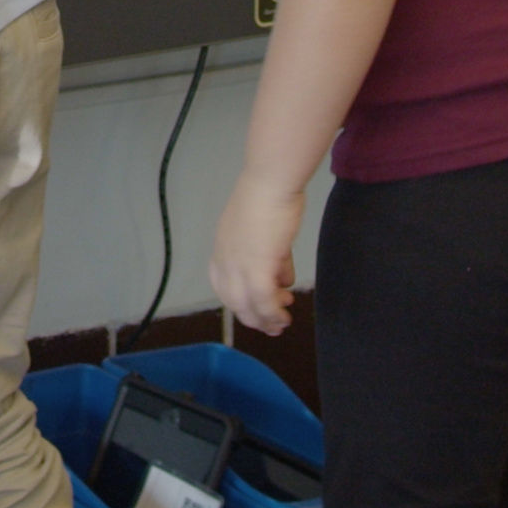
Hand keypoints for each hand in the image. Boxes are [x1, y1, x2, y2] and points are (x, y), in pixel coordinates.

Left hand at [206, 170, 307, 335]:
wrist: (270, 183)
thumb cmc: (270, 197)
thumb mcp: (266, 232)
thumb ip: (273, 256)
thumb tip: (282, 278)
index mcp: (222, 248)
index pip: (223, 284)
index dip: (240, 299)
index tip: (256, 306)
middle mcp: (225, 260)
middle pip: (233, 300)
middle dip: (253, 316)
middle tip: (272, 324)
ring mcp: (238, 266)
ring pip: (247, 306)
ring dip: (265, 319)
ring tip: (281, 323)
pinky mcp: (257, 269)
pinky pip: (264, 302)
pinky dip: (273, 314)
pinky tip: (285, 316)